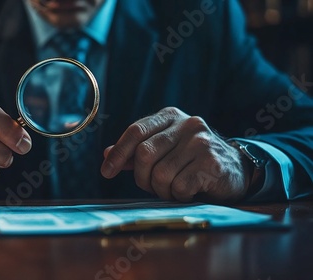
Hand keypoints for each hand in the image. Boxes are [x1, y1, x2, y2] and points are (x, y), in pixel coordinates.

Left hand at [100, 107, 250, 202]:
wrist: (236, 169)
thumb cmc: (192, 160)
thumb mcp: (165, 149)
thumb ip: (136, 151)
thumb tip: (106, 154)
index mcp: (171, 116)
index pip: (135, 131)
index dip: (118, 153)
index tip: (106, 172)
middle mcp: (187, 124)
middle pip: (144, 154)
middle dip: (142, 177)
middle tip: (151, 186)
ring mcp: (201, 142)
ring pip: (160, 174)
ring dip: (162, 190)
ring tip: (174, 188)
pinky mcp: (212, 163)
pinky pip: (178, 187)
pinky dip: (178, 196)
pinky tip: (189, 191)